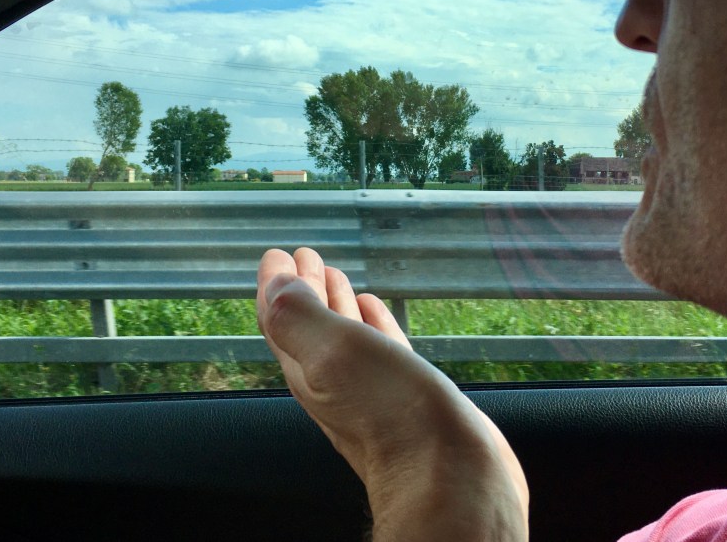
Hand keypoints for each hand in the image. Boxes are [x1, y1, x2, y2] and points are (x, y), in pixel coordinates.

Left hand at [257, 247, 527, 541]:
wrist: (450, 474)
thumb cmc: (392, 417)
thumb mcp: (333, 352)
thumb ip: (300, 317)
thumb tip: (276, 284)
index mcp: (306, 369)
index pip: (279, 317)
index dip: (275, 283)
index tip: (277, 253)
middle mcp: (332, 380)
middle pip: (307, 323)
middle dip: (304, 287)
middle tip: (306, 257)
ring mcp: (369, 388)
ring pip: (342, 334)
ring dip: (336, 302)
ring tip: (336, 275)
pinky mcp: (406, 393)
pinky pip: (380, 348)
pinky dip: (373, 323)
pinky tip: (377, 310)